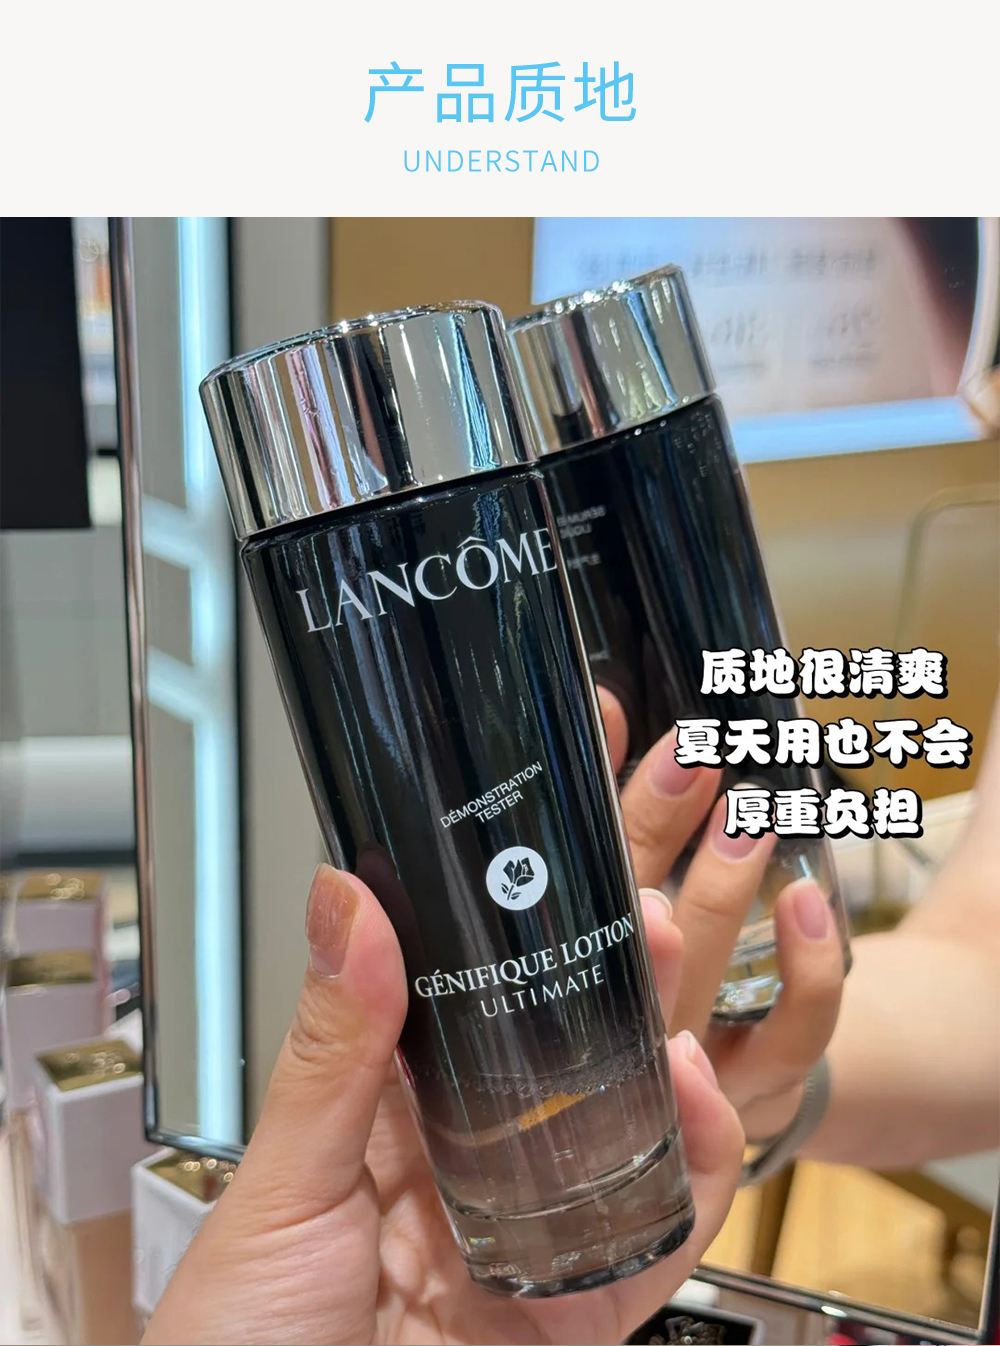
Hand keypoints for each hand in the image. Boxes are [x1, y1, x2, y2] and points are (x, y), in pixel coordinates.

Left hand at [144, 865, 743, 1345]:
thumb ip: (335, 1049)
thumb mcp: (286, 1186)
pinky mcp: (587, 1313)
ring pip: (629, 1129)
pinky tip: (697, 1086)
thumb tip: (345, 901)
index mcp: (396, 1130)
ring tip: (666, 952)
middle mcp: (475, 1176)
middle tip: (630, 890)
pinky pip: (660, 1234)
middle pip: (564, 1061)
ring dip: (664, 1039)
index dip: (515, 940)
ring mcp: (536, 1242)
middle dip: (607, 973)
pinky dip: (698, 1160)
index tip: (543, 861)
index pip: (472, 1015)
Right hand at [598, 688, 843, 1142]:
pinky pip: (789, 1035)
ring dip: (722, 886)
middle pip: (622, 922)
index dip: (582, 802)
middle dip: (653, 834)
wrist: (691, 1105)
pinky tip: (805, 900)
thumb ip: (608, 811)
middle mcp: (612, 1020)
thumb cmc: (634, 980)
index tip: (608, 720)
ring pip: (701, 972)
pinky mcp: (756, 1085)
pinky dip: (805, 970)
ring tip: (747, 813)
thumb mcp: (613, 897)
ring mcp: (683, 1061)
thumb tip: (606, 703)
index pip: (560, 882)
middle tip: (688, 758)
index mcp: (558, 973)